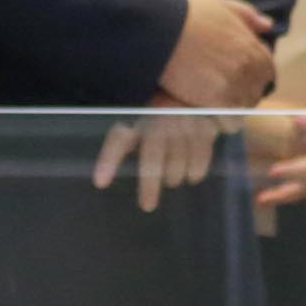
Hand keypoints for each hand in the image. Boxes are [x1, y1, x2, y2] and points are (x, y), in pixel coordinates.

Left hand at [87, 112, 222, 205]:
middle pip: (152, 155)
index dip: (109, 161)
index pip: (119, 140)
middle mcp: (159, 122)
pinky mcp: (205, 128)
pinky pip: (201, 155)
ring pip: (178, 158)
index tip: (100, 184)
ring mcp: (183, 124)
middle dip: (149, 184)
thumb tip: (106, 179)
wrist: (193, 100)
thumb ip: (126, 148)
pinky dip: (196, 171)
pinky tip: (191, 177)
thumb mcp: (140, 131)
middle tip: (147, 206)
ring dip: (174, 177)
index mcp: (138, 124)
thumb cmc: (159, 125)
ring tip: (172, 182)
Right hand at [159, 0, 276, 110]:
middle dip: (245, 88)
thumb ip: (248, 15)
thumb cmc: (189, 17)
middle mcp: (249, 68)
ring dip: (234, 101)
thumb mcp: (222, 6)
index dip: (254, 71)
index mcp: (254, 48)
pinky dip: (223, 114)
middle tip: (224, 86)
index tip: (238, 71)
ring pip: (244, 103)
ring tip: (216, 95)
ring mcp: (234, 85)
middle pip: (257, 88)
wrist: (162, 33)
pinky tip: (210, 105)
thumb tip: (267, 25)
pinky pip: (230, 115)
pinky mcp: (217, 101)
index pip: (268, 69)